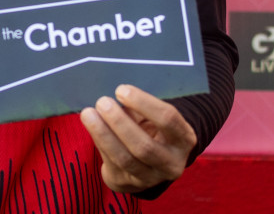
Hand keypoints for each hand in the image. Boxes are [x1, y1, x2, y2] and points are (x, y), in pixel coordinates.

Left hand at [79, 84, 195, 193]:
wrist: (149, 162)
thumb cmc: (151, 127)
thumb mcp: (153, 116)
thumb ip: (139, 106)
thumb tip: (115, 93)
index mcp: (184, 139)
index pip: (168, 120)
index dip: (144, 103)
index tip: (121, 90)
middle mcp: (172, 163)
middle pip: (144, 146)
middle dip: (120, 123)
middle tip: (102, 102)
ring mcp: (151, 178)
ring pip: (125, 159)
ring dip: (104, 135)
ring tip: (88, 114)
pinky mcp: (129, 184)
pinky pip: (112, 164)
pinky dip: (100, 143)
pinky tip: (91, 126)